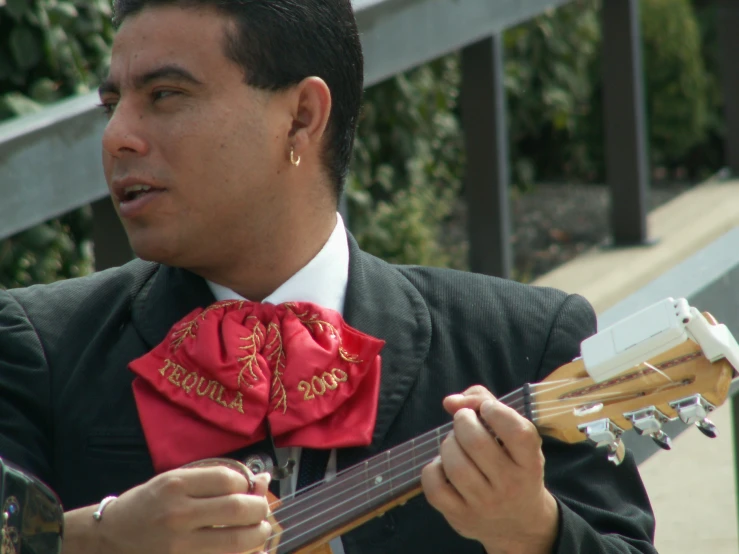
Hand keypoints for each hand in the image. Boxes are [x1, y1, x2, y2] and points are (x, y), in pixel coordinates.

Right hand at [64, 465, 272, 553]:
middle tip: (261, 510)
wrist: (107, 540)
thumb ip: (214, 480)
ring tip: (258, 530)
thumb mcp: (174, 482)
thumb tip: (262, 479)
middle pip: (238, 509)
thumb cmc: (146, 506)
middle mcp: (178, 515)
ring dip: (258, 535)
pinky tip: (245, 549)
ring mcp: (179, 546)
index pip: (228, 479)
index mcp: (175, 486)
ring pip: (237, 542)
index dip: (246, 483)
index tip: (247, 487)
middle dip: (260, 509)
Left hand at [421, 386, 558, 553]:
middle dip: (462, 420)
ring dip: (449, 443)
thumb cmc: (515, 469)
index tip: (486, 408)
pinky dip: (434, 468)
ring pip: (454, 464)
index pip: (517, 433)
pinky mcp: (461, 517)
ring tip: (455, 443)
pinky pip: (435, 486)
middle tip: (464, 421)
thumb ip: (487, 404)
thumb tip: (450, 401)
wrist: (519, 525)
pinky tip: (444, 466)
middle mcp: (510, 486)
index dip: (495, 410)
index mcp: (529, 464)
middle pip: (476, 442)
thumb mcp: (516, 439)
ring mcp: (484, 505)